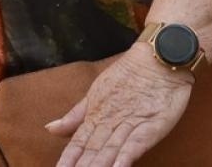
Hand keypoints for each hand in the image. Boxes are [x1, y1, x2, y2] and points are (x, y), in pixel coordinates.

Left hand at [50, 46, 192, 166]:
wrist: (161, 56)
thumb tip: (50, 128)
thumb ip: (76, 115)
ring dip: (99, 165)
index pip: (78, 143)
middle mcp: (111, 121)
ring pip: (111, 149)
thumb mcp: (98, 93)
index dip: (68, 159)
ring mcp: (131, 123)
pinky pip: (136, 143)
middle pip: (93, 150)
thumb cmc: (130, 74)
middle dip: (83, 166)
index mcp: (96, 114)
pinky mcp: (152, 125)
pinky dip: (125, 156)